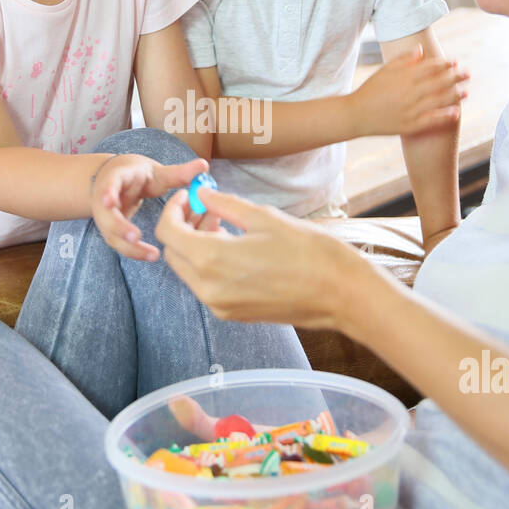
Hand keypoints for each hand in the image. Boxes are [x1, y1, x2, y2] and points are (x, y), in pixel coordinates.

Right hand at [91, 153, 211, 260]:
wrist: (114, 182)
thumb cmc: (137, 176)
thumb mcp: (156, 172)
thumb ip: (179, 172)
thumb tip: (204, 166)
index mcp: (116, 178)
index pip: (108, 184)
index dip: (108, 192)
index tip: (109, 201)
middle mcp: (105, 199)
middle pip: (106, 216)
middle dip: (119, 227)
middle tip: (135, 236)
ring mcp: (106, 217)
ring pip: (112, 235)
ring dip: (129, 246)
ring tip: (152, 254)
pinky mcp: (112, 231)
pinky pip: (121, 244)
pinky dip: (135, 251)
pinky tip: (151, 256)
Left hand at [155, 185, 367, 327]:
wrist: (340, 293)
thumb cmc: (308, 252)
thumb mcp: (263, 217)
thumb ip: (225, 205)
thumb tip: (203, 194)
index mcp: (211, 259)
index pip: (168, 232)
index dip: (174, 209)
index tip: (189, 197)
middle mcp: (208, 288)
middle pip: (174, 254)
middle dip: (183, 227)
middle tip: (206, 208)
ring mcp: (219, 305)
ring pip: (188, 271)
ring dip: (195, 246)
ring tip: (223, 225)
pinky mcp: (233, 314)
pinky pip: (206, 286)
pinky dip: (209, 264)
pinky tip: (233, 248)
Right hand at [349, 46, 468, 137]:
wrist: (355, 115)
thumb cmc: (370, 91)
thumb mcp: (384, 71)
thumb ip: (403, 60)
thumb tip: (421, 49)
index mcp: (403, 77)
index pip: (430, 67)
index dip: (445, 64)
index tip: (455, 62)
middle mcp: (409, 92)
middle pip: (438, 82)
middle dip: (455, 77)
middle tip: (468, 74)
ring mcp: (410, 110)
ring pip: (439, 100)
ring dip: (455, 95)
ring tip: (466, 91)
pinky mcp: (409, 125)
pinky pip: (431, 120)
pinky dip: (444, 116)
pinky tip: (456, 112)